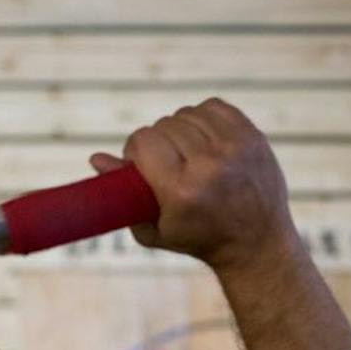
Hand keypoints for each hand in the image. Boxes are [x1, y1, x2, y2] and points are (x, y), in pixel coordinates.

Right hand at [90, 98, 300, 273]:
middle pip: (163, 126)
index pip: (143, 141)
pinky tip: (205, 142)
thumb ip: (119, 195)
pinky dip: (203, 119)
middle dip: (158, 143)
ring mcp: (234, 148)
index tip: (141, 166)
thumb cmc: (197, 238)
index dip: (136, 151)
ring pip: (186, 114)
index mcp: (180, 191)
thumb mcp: (152, 227)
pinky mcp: (252, 135)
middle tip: (165, 164)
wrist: (256, 242)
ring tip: (187, 155)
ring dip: (180, 131)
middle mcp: (209, 166)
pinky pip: (212, 107)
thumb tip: (95, 157)